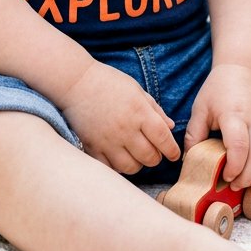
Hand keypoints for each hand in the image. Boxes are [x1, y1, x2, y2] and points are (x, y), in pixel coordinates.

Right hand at [56, 60, 180, 174]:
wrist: (76, 82)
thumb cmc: (108, 82)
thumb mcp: (136, 90)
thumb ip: (154, 109)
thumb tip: (170, 126)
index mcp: (139, 112)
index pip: (163, 139)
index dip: (172, 150)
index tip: (174, 154)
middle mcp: (126, 128)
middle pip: (150, 157)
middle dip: (156, 157)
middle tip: (153, 152)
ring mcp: (108, 140)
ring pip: (131, 167)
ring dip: (137, 164)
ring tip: (135, 154)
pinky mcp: (93, 147)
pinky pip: (110, 168)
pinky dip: (117, 166)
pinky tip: (118, 156)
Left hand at [184, 64, 250, 190]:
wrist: (244, 70)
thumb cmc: (218, 89)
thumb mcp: (201, 108)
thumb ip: (194, 134)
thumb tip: (189, 159)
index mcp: (233, 113)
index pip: (239, 145)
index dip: (234, 166)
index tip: (224, 176)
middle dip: (246, 177)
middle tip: (232, 186)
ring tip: (243, 183)